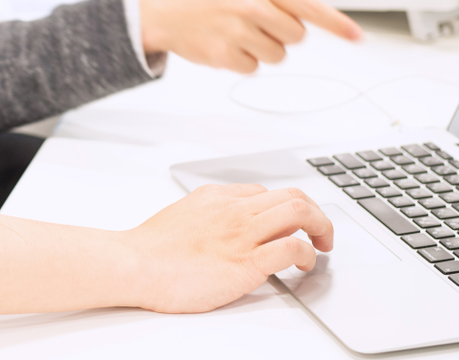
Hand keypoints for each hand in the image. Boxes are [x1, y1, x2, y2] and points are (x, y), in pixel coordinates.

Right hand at [121, 183, 333, 312]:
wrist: (135, 264)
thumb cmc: (151, 249)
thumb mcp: (182, 215)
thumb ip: (208, 215)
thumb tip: (221, 227)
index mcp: (217, 197)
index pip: (266, 192)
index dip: (286, 208)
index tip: (291, 224)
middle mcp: (234, 209)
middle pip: (292, 195)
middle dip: (315, 213)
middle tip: (320, 233)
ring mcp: (242, 233)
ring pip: (299, 211)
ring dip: (321, 228)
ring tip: (322, 246)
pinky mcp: (247, 261)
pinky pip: (292, 247)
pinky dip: (308, 254)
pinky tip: (303, 266)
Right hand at [139, 0, 360, 71]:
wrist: (163, 10)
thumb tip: (309, 21)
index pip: (309, 6)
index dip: (337, 24)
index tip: (357, 36)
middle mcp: (251, 6)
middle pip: (297, 36)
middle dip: (282, 35)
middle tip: (256, 25)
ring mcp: (238, 31)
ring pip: (278, 56)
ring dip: (262, 50)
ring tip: (237, 34)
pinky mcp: (225, 55)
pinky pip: (253, 68)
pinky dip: (242, 61)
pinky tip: (224, 45)